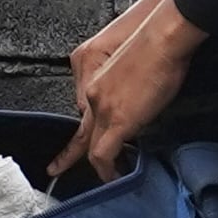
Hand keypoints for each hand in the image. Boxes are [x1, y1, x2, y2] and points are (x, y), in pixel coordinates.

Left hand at [58, 0, 205, 184]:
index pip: (86, 111)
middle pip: (81, 131)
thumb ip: (126, 87)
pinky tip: (111, 178)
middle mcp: (93, 94)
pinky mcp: (118, 119)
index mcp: (95, 80)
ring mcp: (103, 107)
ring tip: (104, 177)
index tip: (90, 141)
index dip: (90, 130)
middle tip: (57, 168)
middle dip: (69, 154)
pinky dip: (106, 169)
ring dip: (96, 164)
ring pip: (90, 145)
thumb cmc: (155, 47)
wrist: (160, 39)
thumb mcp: (131, 66)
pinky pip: (103, 153)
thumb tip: (135, 104)